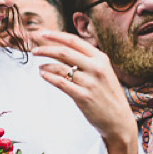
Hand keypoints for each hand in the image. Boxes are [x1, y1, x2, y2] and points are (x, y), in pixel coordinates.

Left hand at [31, 30, 138, 153]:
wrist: (119, 120)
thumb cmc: (107, 95)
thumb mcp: (103, 71)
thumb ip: (87, 60)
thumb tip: (64, 48)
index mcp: (100, 58)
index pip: (74, 41)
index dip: (56, 35)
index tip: (42, 33)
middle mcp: (96, 67)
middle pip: (64, 51)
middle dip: (45, 48)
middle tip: (33, 49)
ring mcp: (90, 82)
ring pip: (61, 67)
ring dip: (46, 65)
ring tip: (38, 66)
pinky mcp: (83, 96)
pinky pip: (61, 83)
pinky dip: (49, 77)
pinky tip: (42, 74)